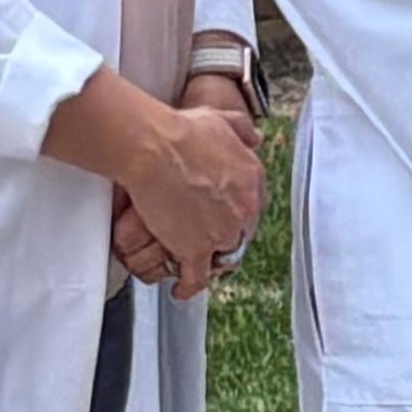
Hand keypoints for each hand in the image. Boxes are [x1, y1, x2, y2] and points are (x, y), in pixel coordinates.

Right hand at [49, 67, 264, 301]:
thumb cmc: (182, 131)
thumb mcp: (222, 120)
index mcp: (254, 180)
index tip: (226, 215)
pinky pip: (197, 277)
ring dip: (208, 258)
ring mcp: (221, 233)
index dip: (237, 212)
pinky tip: (182, 290)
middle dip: (225, 236)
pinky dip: (189, 286)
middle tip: (207, 237)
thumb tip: (255, 138)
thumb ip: (243, 130)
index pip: (252, 206)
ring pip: (220, 255)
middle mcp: (244, 210)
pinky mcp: (196, 249)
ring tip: (194, 260)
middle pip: (240, 233)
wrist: (156, 148)